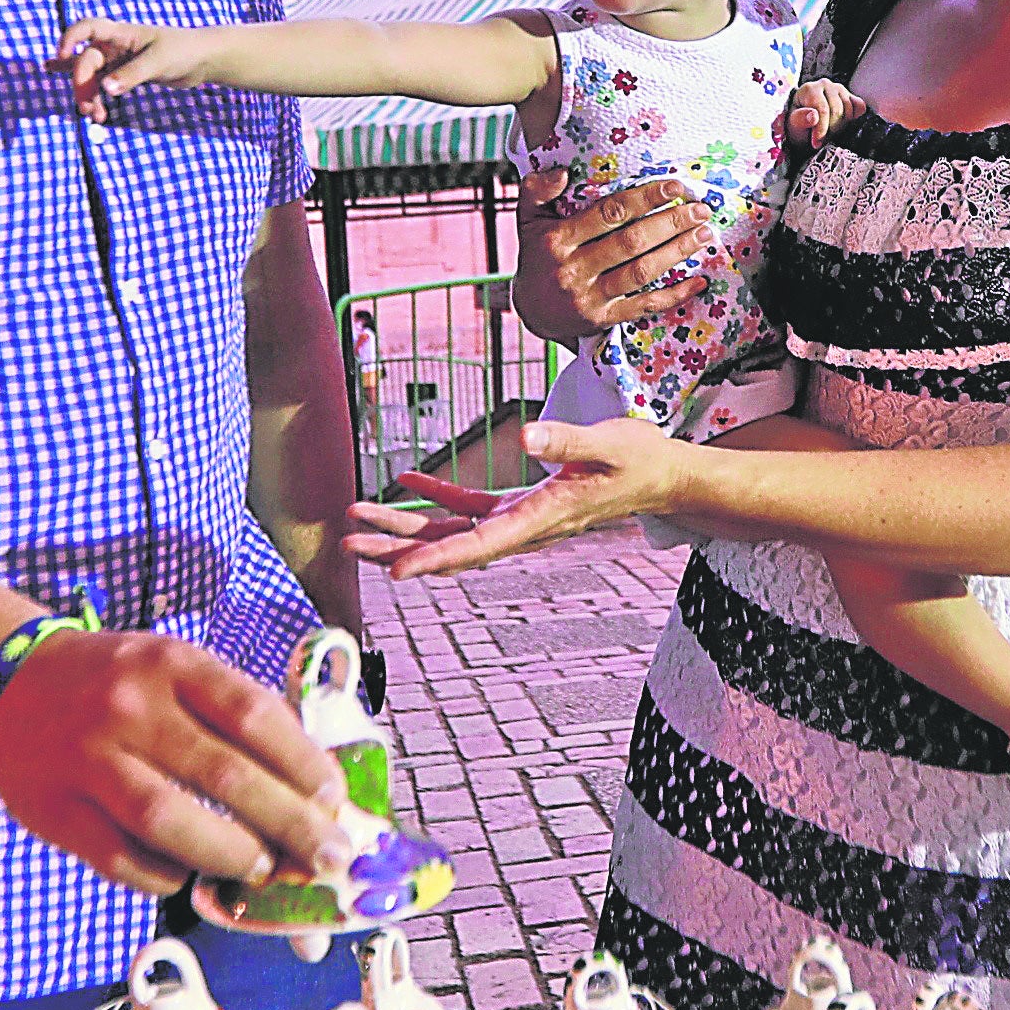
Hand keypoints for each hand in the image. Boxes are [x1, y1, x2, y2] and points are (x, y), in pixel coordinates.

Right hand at [0, 625, 349, 897]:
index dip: (304, 764)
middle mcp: (130, 707)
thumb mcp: (175, 668)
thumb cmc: (119, 683)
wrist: (8, 682)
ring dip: (229, 854)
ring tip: (263, 868)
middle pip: (223, 775)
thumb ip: (233, 715)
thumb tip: (311, 788)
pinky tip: (190, 875)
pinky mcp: (53, 810)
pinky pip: (120, 858)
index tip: (335, 801)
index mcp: (171, 663)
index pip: (254, 715)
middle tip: (328, 858)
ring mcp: (88, 759)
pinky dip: (165, 874)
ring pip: (169, 821)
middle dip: (289, 824)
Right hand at [59, 19, 195, 122]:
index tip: (62, 55)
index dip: (70, 38)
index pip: (88, 27)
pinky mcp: (123, 74)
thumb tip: (106, 90)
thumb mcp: (159, 62)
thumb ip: (132, 75)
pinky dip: (92, 94)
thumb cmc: (183, 51)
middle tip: (87, 107)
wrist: (202, 60)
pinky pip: (100, 83)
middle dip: (82, 83)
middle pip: (86, 60)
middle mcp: (114, 44)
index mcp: (121, 33)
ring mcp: (117, 59)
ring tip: (92, 115)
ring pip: (91, 75)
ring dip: (87, 94)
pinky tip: (83, 103)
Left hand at [342, 417, 684, 576]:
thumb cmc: (640, 459)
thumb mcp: (608, 443)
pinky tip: (407, 481)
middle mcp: (523, 529)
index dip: (434, 559)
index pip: (478, 546)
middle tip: (347, 543)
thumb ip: (566, 440)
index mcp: (540, 519)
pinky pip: (470, 507)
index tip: (395, 573)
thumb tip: (525, 436)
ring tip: (356, 518)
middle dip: (397, 547)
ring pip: (452, 531)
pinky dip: (436, 497)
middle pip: (450, 546)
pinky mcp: (521, 505)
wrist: (662, 476)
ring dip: (404, 526)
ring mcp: (519, 520)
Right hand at [532, 169, 711, 328]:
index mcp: (558, 239)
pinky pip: (644, 306)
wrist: (531, 312)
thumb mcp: (528, 219)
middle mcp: (574, 268)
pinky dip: (674, 295)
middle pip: (631, 242)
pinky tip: (698, 281)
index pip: (608, 213)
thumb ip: (537, 190)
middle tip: (701, 210)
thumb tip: (562, 172)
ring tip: (705, 235)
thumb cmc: (538, 256)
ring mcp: (590, 297)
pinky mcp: (604, 320)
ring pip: (641, 272)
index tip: (675, 187)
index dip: (644, 198)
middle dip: (670, 223)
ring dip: (677, 252)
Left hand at [781, 80, 864, 155]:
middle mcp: (825, 84)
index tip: (816, 143)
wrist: (806, 129)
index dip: (821, 129)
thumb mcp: (793, 126)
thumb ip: (800, 119)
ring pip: (849, 111)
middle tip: (823, 140)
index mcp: (809, 89)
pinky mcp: (850, 96)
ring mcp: (839, 89)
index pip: (822, 109)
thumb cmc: (798, 126)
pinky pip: (859, 107)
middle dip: (831, 130)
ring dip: (841, 127)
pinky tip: (845, 125)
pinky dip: (855, 118)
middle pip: (837, 111)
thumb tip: (813, 115)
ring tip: (829, 134)